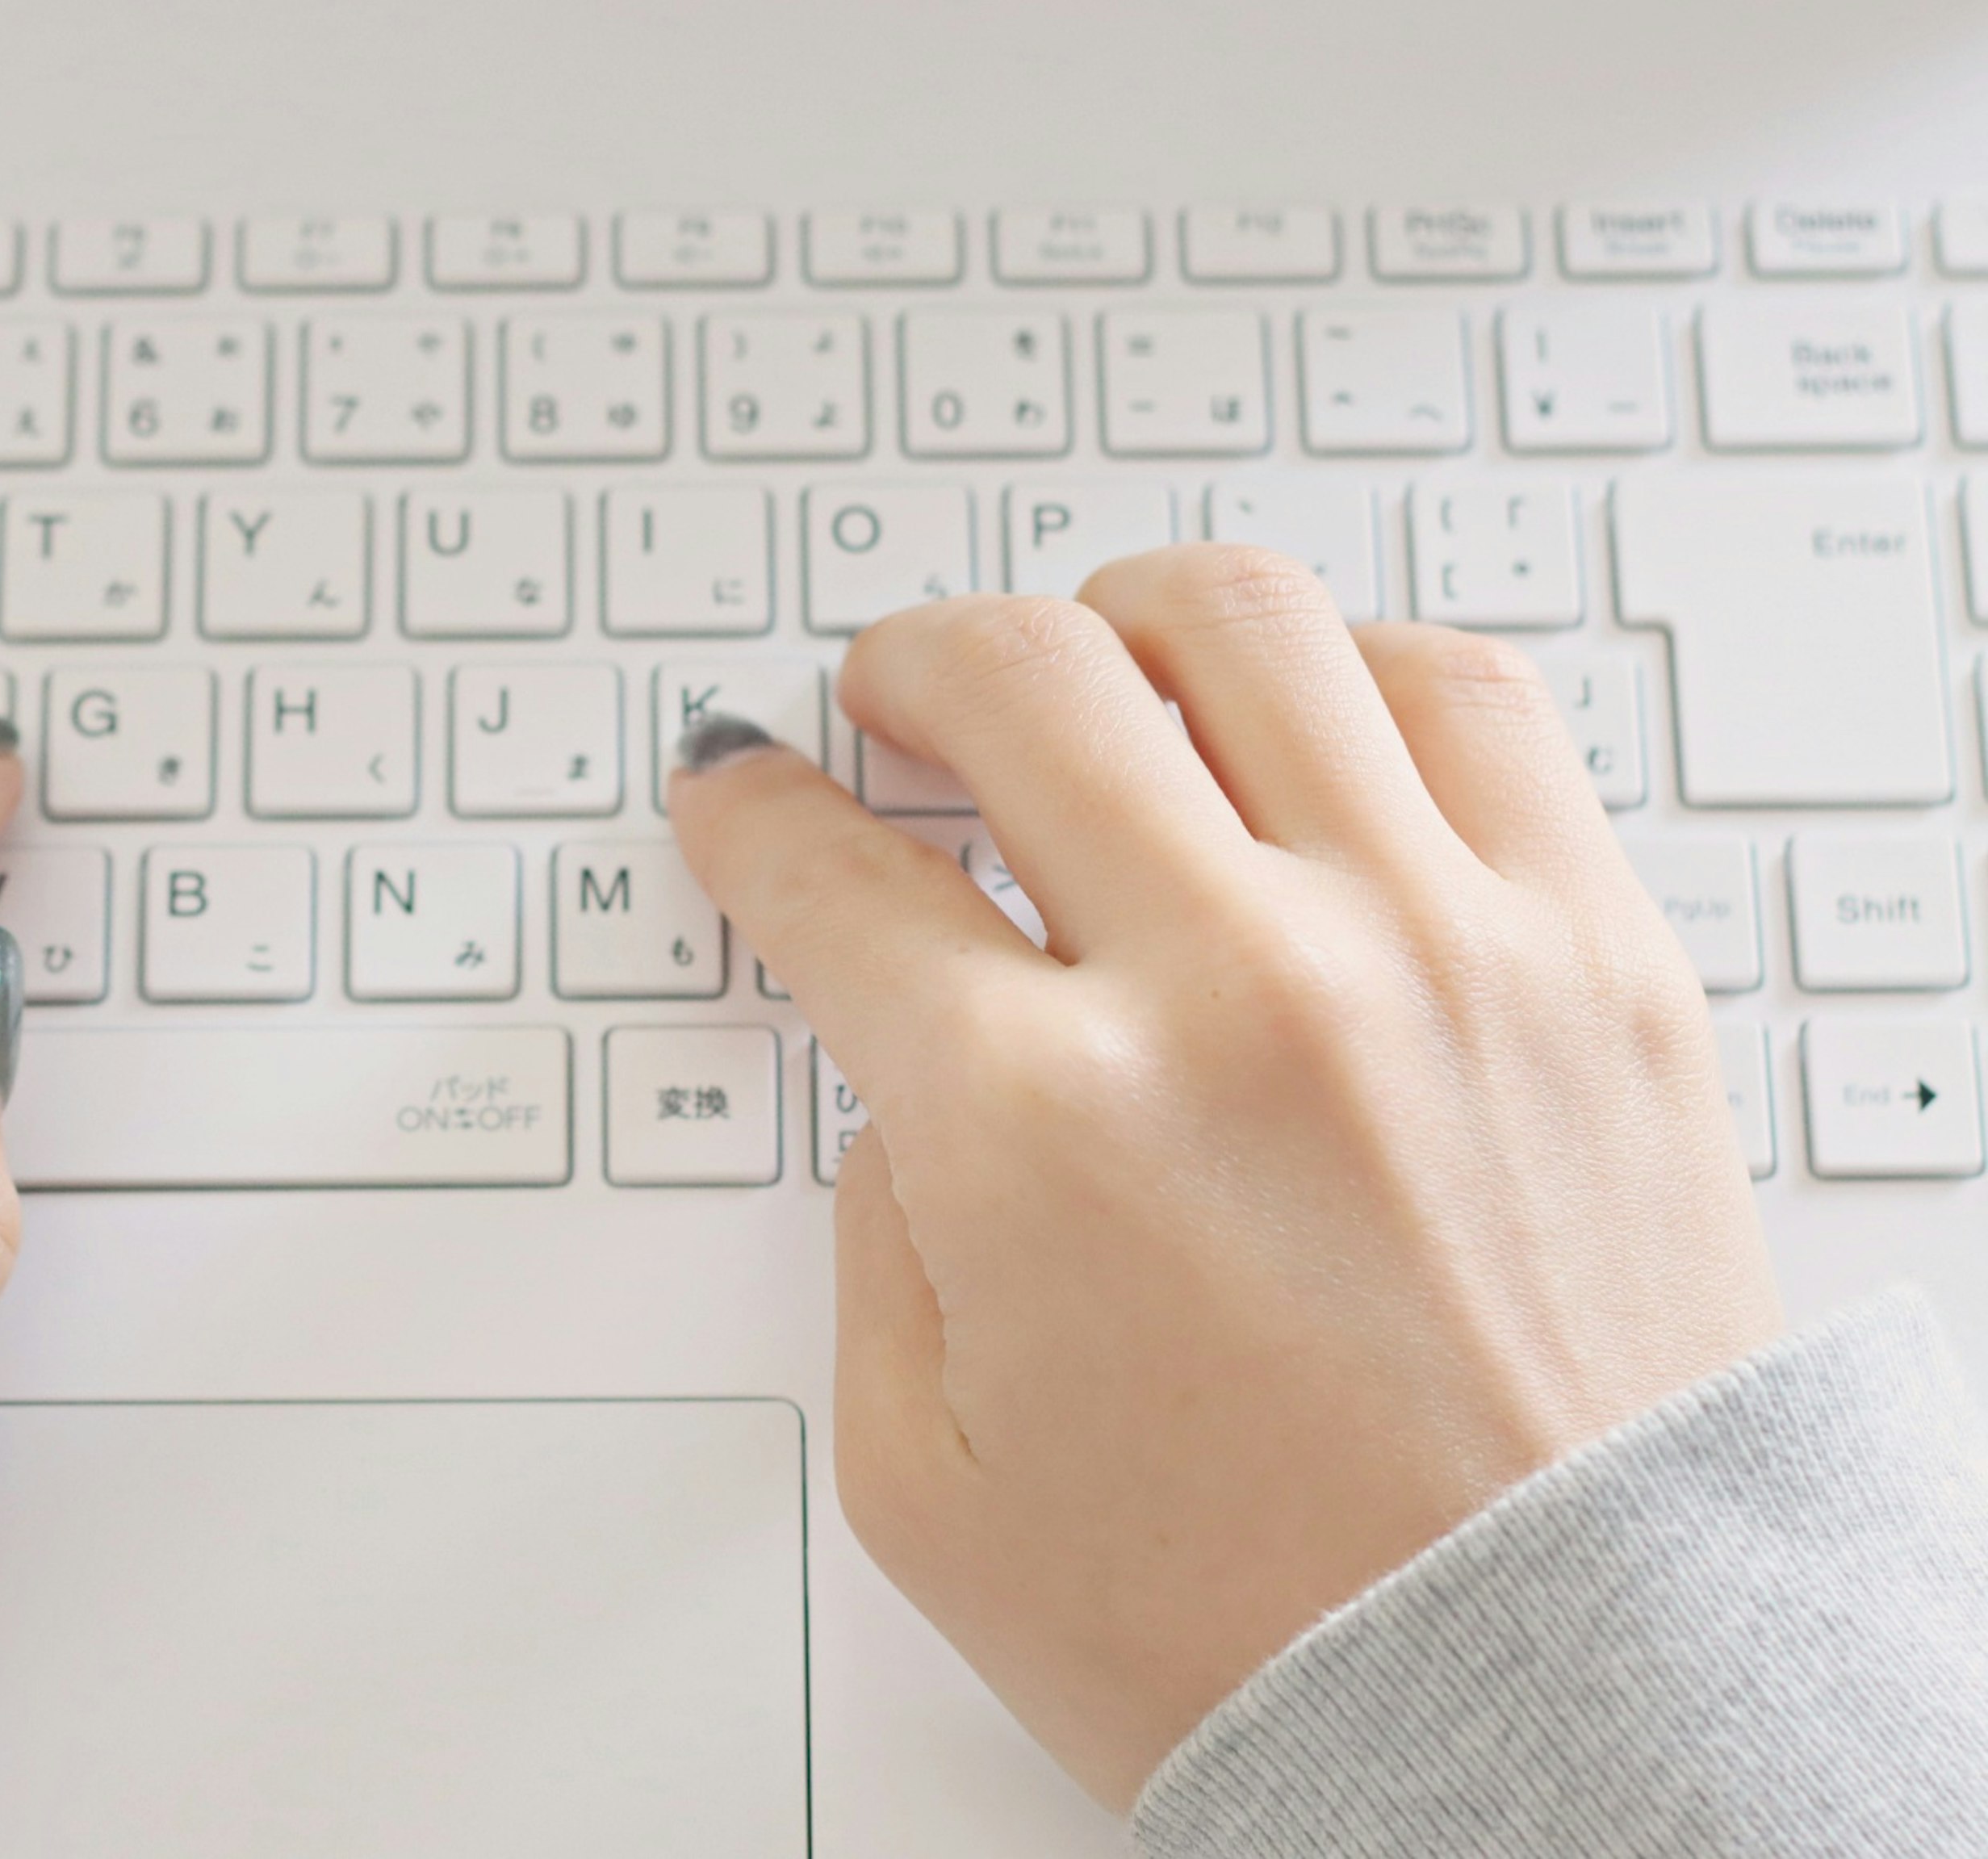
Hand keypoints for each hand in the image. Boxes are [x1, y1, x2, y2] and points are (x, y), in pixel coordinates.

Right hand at [667, 546, 1779, 1807]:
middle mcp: (1237, 995)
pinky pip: (1469, 694)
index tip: (745, 794)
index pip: (826, 868)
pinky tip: (1309, 725)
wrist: (1559, 1719)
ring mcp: (1435, 950)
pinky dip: (1356, 670)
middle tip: (890, 707)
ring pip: (1241, 622)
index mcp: (1037, 1133)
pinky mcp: (1597, 958)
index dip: (748, 811)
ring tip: (1099, 677)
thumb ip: (875, 1238)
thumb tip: (908, 1073)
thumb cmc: (1260, 1636)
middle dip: (902, 666)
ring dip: (1118, 624)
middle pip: (1011, 675)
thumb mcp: (929, 1483)